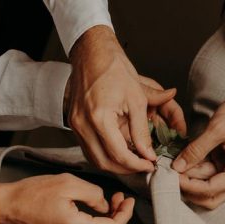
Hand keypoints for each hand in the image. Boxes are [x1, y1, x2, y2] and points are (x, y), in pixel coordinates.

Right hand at [0, 174, 133, 223]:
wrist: (8, 208)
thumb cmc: (32, 193)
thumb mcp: (67, 182)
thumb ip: (94, 194)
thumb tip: (106, 206)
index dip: (126, 213)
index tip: (128, 200)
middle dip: (120, 218)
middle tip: (118, 199)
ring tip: (109, 206)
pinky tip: (96, 216)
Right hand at [67, 26, 186, 173]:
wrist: (92, 52)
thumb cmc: (113, 68)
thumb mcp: (136, 99)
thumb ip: (142, 131)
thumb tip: (148, 153)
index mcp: (99, 118)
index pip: (119, 154)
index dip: (137, 164)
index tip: (150, 164)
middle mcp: (83, 125)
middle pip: (104, 163)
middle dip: (126, 169)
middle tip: (143, 166)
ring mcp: (76, 126)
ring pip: (95, 159)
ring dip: (114, 164)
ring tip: (133, 160)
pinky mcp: (74, 124)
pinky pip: (89, 148)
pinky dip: (104, 154)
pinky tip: (119, 150)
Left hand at [171, 78, 224, 208]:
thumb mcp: (219, 128)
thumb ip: (197, 149)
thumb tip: (178, 166)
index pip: (210, 189)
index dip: (189, 186)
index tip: (171, 176)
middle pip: (209, 196)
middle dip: (189, 189)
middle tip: (170, 176)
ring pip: (204, 184)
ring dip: (188, 178)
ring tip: (170, 166)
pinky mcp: (222, 161)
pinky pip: (204, 171)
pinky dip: (191, 168)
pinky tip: (178, 160)